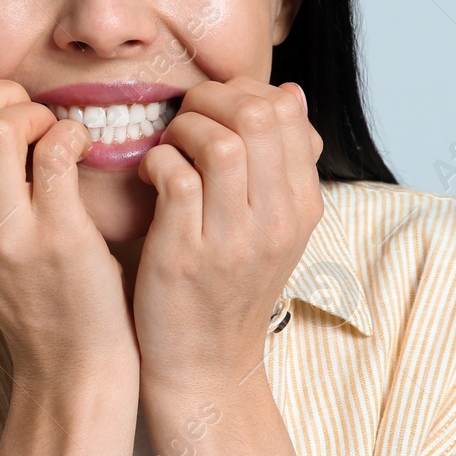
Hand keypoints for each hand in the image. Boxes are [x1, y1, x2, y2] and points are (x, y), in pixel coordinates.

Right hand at [0, 79, 137, 382]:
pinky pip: (54, 150)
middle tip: (30, 117)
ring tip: (53, 136)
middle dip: (0, 94)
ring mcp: (2, 238)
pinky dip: (71, 133)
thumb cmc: (28, 285)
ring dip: (35, 113)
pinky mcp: (57, 238)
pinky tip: (81, 150)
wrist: (71, 358)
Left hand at [131, 77, 324, 390]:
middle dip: (210, 101)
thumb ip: (280, 161)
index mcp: (303, 206)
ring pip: (220, 143)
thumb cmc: (229, 285)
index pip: (287, 113)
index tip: (215, 110)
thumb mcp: (273, 225)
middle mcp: (277, 221)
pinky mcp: (186, 254)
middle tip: (186, 120)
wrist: (207, 364)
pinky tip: (151, 176)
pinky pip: (176, 177)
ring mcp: (234, 240)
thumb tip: (289, 91)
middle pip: (258, 117)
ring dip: (182, 130)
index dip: (243, 93)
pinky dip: (157, 162)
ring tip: (170, 147)